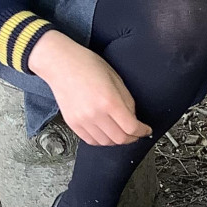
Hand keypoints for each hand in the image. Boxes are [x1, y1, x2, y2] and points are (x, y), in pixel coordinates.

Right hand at [27, 29, 151, 146]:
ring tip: (120, 132)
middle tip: (135, 133)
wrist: (60, 63)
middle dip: (132, 138)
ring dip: (116, 140)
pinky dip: (101, 141)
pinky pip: (91, 141)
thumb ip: (126, 100)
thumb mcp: (115, 78)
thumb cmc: (87, 64)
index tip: (146, 130)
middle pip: (120, 139)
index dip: (142, 131)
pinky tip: (106, 133)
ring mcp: (82, 120)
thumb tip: (133, 118)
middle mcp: (95, 114)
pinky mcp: (72, 123)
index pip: (131, 127)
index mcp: (109, 101)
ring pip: (106, 143)